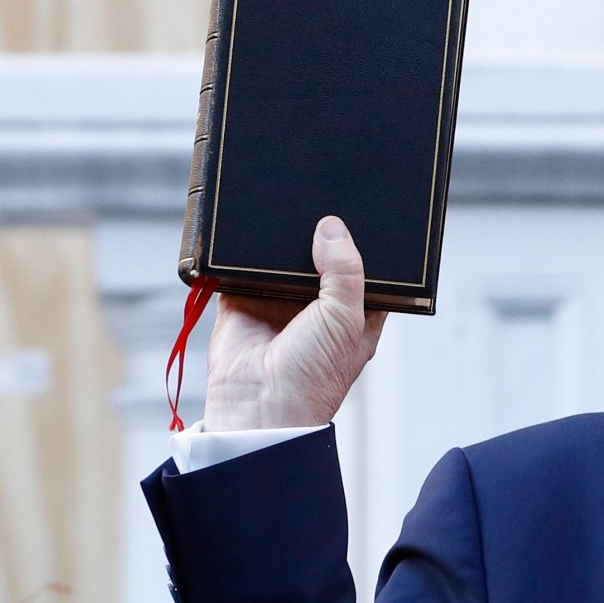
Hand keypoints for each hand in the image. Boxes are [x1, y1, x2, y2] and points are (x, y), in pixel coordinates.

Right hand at [202, 216, 388, 432]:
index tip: (362, 212)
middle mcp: (316, 306)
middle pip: (319, 257)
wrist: (260, 406)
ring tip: (284, 201)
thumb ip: (345, 271)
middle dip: (318, 235)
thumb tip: (332, 228)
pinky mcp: (241, 301)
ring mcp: (277, 302)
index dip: (362, 245)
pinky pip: (240, 267)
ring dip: (280, 239)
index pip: (363, 270)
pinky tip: (248, 225)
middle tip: (318, 196)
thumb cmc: (314, 376)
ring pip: (280, 259)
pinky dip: (241, 251)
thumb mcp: (346, 318)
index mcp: (354, 313)